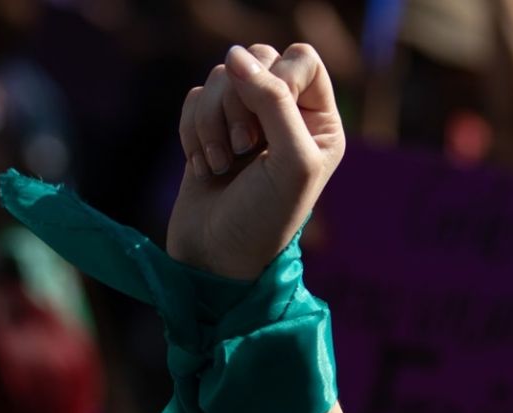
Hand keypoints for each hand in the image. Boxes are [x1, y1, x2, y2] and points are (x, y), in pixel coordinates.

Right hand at [168, 43, 344, 279]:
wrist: (215, 258)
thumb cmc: (264, 218)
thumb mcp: (289, 161)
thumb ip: (273, 101)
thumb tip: (235, 54)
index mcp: (319, 121)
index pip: (300, 59)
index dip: (277, 81)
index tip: (265, 129)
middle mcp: (286, 115)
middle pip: (256, 60)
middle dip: (239, 102)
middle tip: (244, 147)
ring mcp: (245, 120)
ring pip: (220, 77)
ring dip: (212, 122)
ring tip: (222, 164)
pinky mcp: (208, 129)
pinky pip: (193, 97)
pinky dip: (192, 131)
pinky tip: (204, 167)